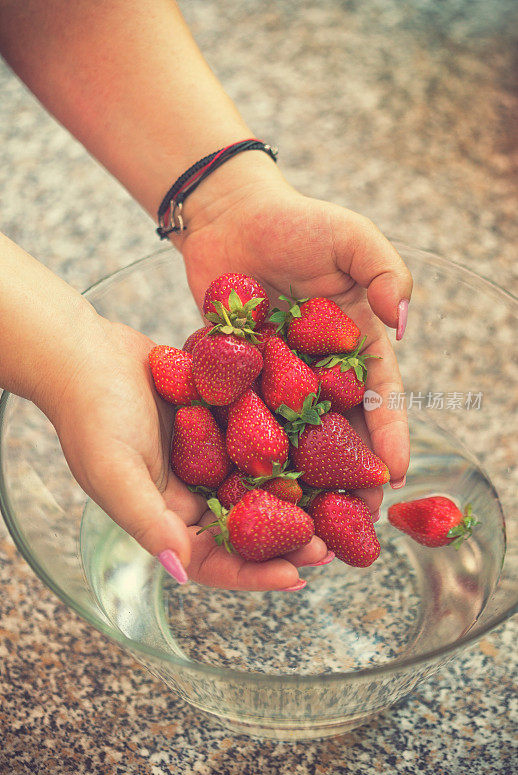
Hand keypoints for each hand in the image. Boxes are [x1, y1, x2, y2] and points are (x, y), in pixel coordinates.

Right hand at [50, 315, 328, 589]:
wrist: (86, 350)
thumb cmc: (90, 413)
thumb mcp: (112, 471)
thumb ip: (146, 520)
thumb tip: (181, 570)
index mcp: (168, 516)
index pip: (215, 559)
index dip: (254, 573)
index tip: (298, 575)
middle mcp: (194, 492)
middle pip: (249, 528)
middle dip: (288, 539)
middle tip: (332, 543)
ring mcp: (211, 456)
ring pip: (261, 486)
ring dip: (298, 496)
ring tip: (339, 502)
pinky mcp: (222, 421)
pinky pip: (259, 441)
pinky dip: (287, 448)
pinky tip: (324, 446)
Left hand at [181, 176, 412, 509]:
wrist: (227, 216)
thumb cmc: (294, 220)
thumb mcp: (353, 236)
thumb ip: (388, 273)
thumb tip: (403, 322)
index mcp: (358, 342)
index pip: (381, 396)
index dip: (389, 435)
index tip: (394, 474)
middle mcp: (322, 369)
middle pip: (342, 429)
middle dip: (351, 474)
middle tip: (357, 518)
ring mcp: (280, 378)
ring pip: (297, 436)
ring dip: (306, 478)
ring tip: (308, 520)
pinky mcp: (239, 380)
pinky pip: (248, 421)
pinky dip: (254, 454)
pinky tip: (255, 488)